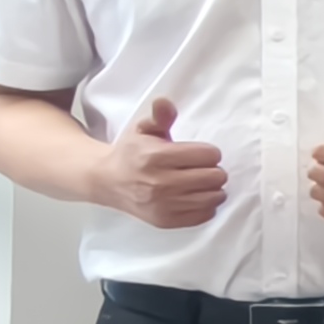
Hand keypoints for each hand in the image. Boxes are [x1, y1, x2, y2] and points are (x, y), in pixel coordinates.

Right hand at [94, 97, 226, 228]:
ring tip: (198, 182)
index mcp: (156, 156)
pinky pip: (206, 214)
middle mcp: (160, 183)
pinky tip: (193, 196)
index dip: (208, 152)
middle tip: (199, 168)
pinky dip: (206, 205)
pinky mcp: (166, 221)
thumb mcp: (143, 130)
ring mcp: (163, 205)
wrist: (108, 182)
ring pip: (215, 197)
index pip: (209, 155)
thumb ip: (160, 116)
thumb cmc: (132, 153)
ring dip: (212, 188)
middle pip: (216, 177)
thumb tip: (165, 102)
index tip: (197, 153)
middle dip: (212, 170)